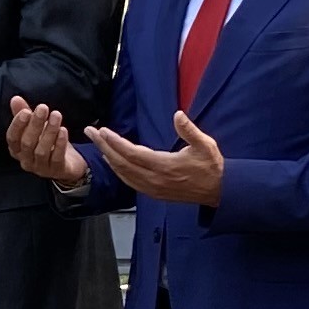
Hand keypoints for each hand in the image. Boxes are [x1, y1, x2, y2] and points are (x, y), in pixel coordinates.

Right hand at [2, 94, 88, 191]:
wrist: (67, 163)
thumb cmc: (47, 143)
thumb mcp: (35, 127)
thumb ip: (24, 114)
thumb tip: (15, 98)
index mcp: (17, 150)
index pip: (12, 138)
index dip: (17, 125)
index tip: (26, 111)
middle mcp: (26, 161)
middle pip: (27, 143)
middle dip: (35, 124)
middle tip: (43, 108)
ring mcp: (40, 168)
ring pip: (41, 150)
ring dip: (49, 131)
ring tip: (56, 115)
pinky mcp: (56, 171)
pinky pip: (56, 157)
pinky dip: (59, 143)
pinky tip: (63, 130)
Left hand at [90, 109, 225, 206]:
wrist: (218, 191)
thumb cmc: (211, 166)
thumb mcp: (205, 145)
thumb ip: (189, 130)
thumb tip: (178, 115)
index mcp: (165, 166)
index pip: (133, 154)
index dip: (115, 143)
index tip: (103, 131)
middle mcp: (155, 180)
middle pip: (121, 163)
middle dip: (104, 147)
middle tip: (90, 132)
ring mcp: (153, 188)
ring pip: (123, 174)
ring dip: (108, 158)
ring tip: (97, 143)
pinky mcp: (154, 193)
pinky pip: (129, 182)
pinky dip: (117, 170)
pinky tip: (112, 162)